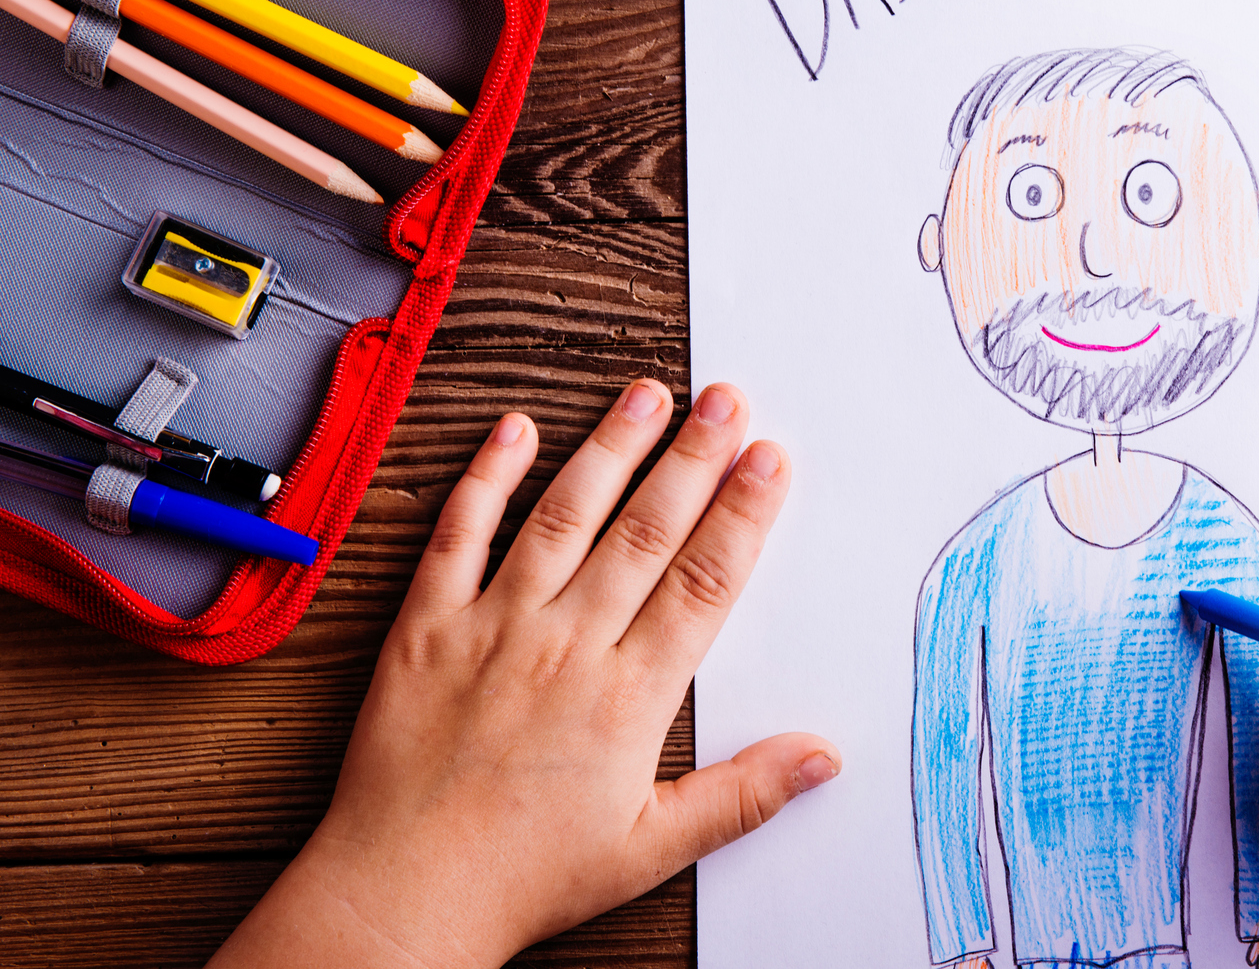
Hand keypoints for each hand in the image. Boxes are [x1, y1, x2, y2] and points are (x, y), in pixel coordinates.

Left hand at [210, 380, 838, 968]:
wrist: (405, 895)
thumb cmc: (526, 876)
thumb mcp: (652, 847)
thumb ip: (742, 795)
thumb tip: (821, 757)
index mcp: (628, 697)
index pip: (703, 583)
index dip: (742, 514)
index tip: (770, 459)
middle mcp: (566, 647)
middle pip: (645, 532)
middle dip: (693, 458)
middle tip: (727, 399)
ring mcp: (493, 629)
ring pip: (563, 517)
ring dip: (610, 449)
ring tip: (647, 395)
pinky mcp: (426, 630)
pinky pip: (457, 538)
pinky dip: (484, 479)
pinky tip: (515, 431)